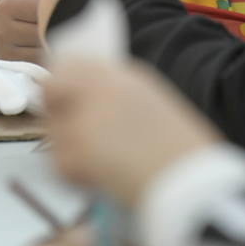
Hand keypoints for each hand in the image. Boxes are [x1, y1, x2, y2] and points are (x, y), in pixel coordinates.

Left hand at [45, 59, 219, 206]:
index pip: (70, 62)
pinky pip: (61, 163)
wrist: (192, 183)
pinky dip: (76, 176)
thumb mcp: (153, 103)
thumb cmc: (182, 150)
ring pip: (56, 132)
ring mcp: (85, 119)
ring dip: (69, 149)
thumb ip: (116, 92)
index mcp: (121, 74)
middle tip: (67, 132)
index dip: (61, 80)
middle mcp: (99, 89)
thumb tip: (82, 97)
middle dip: (54, 110)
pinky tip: (102, 180)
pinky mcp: (78, 153)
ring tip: (101, 165)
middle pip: (52, 89)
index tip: (60, 96)